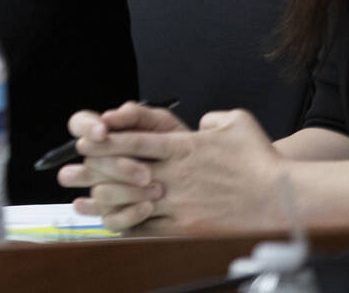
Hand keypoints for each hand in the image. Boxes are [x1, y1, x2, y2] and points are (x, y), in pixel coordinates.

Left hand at [72, 108, 288, 233]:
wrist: (283, 201)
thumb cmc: (261, 160)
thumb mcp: (236, 123)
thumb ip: (211, 119)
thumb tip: (200, 123)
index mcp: (183, 148)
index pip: (134, 141)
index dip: (106, 140)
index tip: (83, 139)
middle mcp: (175, 175)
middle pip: (123, 171)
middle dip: (91, 172)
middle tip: (65, 173)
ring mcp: (179, 204)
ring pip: (130, 202)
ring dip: (102, 201)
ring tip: (77, 202)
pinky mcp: (186, 229)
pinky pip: (148, 229)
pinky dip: (126, 227)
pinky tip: (108, 227)